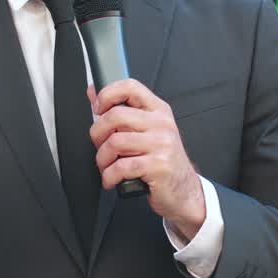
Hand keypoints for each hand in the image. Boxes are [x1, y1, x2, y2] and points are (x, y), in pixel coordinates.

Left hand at [90, 80, 205, 239]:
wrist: (184, 190)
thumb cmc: (161, 160)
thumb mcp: (146, 131)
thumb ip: (121, 111)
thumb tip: (93, 92)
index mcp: (158, 110)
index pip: (130, 87)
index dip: (108, 94)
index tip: (98, 109)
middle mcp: (162, 124)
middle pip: (116, 116)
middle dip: (98, 134)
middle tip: (100, 146)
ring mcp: (162, 144)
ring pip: (115, 142)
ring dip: (102, 159)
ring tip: (106, 166)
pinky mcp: (158, 166)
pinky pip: (121, 167)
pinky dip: (109, 176)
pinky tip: (112, 179)